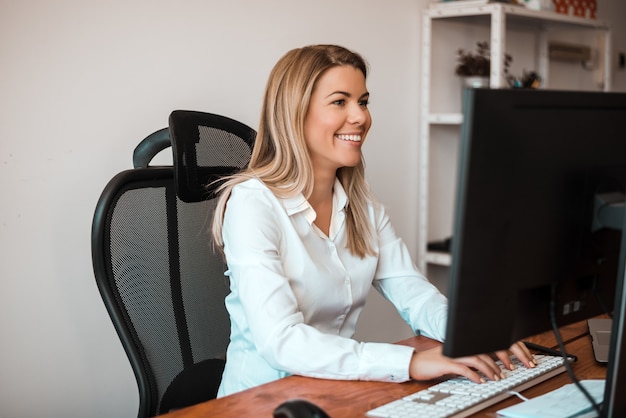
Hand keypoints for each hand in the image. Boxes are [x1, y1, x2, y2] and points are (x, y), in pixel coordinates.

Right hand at [409, 341, 535, 383]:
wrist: (414, 363)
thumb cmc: (431, 362)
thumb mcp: (449, 357)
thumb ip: (463, 358)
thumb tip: (479, 365)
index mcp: (458, 345)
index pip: (480, 346)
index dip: (493, 353)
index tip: (503, 363)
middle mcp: (457, 347)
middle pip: (481, 353)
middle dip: (495, 364)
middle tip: (502, 373)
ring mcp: (452, 354)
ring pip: (476, 360)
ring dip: (488, 369)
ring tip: (495, 378)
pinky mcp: (446, 363)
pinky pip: (464, 369)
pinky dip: (474, 375)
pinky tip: (480, 381)